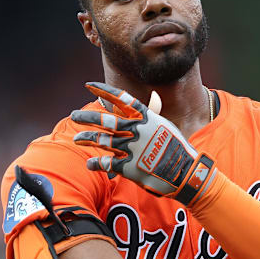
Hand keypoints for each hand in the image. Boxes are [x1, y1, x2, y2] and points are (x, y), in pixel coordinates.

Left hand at [71, 82, 216, 205]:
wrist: (185, 173)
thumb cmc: (176, 148)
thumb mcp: (165, 126)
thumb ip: (154, 112)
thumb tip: (154, 94)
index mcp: (146, 117)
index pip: (121, 99)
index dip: (103, 90)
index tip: (88, 85)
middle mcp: (137, 130)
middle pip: (105, 120)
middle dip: (86, 116)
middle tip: (74, 116)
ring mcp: (132, 148)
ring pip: (101, 140)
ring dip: (86, 138)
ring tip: (77, 138)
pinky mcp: (128, 167)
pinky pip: (105, 163)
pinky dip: (95, 163)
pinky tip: (90, 163)